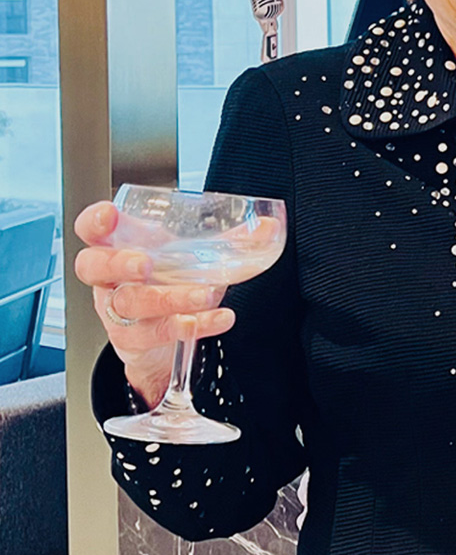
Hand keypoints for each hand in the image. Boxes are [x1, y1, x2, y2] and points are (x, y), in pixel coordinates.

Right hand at [74, 201, 231, 408]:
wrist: (158, 336)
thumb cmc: (165, 282)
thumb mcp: (186, 256)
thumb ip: (226, 240)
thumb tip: (267, 227)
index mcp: (116, 247)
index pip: (90, 230)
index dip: (93, 222)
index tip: (109, 215)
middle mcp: (109, 279)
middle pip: (94, 267)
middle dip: (119, 263)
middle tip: (146, 264)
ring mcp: (118, 310)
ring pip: (131, 304)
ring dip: (170, 298)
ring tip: (205, 294)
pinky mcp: (134, 339)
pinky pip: (158, 333)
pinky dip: (192, 325)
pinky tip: (216, 318)